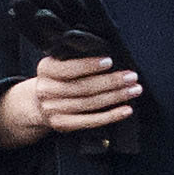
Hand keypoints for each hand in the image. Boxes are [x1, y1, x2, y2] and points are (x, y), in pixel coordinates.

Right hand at [0, 53, 138, 148]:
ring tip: (134, 90)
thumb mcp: (60, 62)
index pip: (68, 68)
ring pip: (89, 104)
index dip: (89, 65)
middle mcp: (46, 90)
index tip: (110, 61)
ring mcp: (53, 109)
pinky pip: (90, 122)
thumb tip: (105, 49)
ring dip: (116, 97)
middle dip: (111, 81)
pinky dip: (111, 116)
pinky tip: (126, 110)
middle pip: (83, 87)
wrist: (39, 103)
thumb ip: (75, 56)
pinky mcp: (62, 124)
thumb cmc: (59, 77)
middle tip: (132, 76)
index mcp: (45, 69)